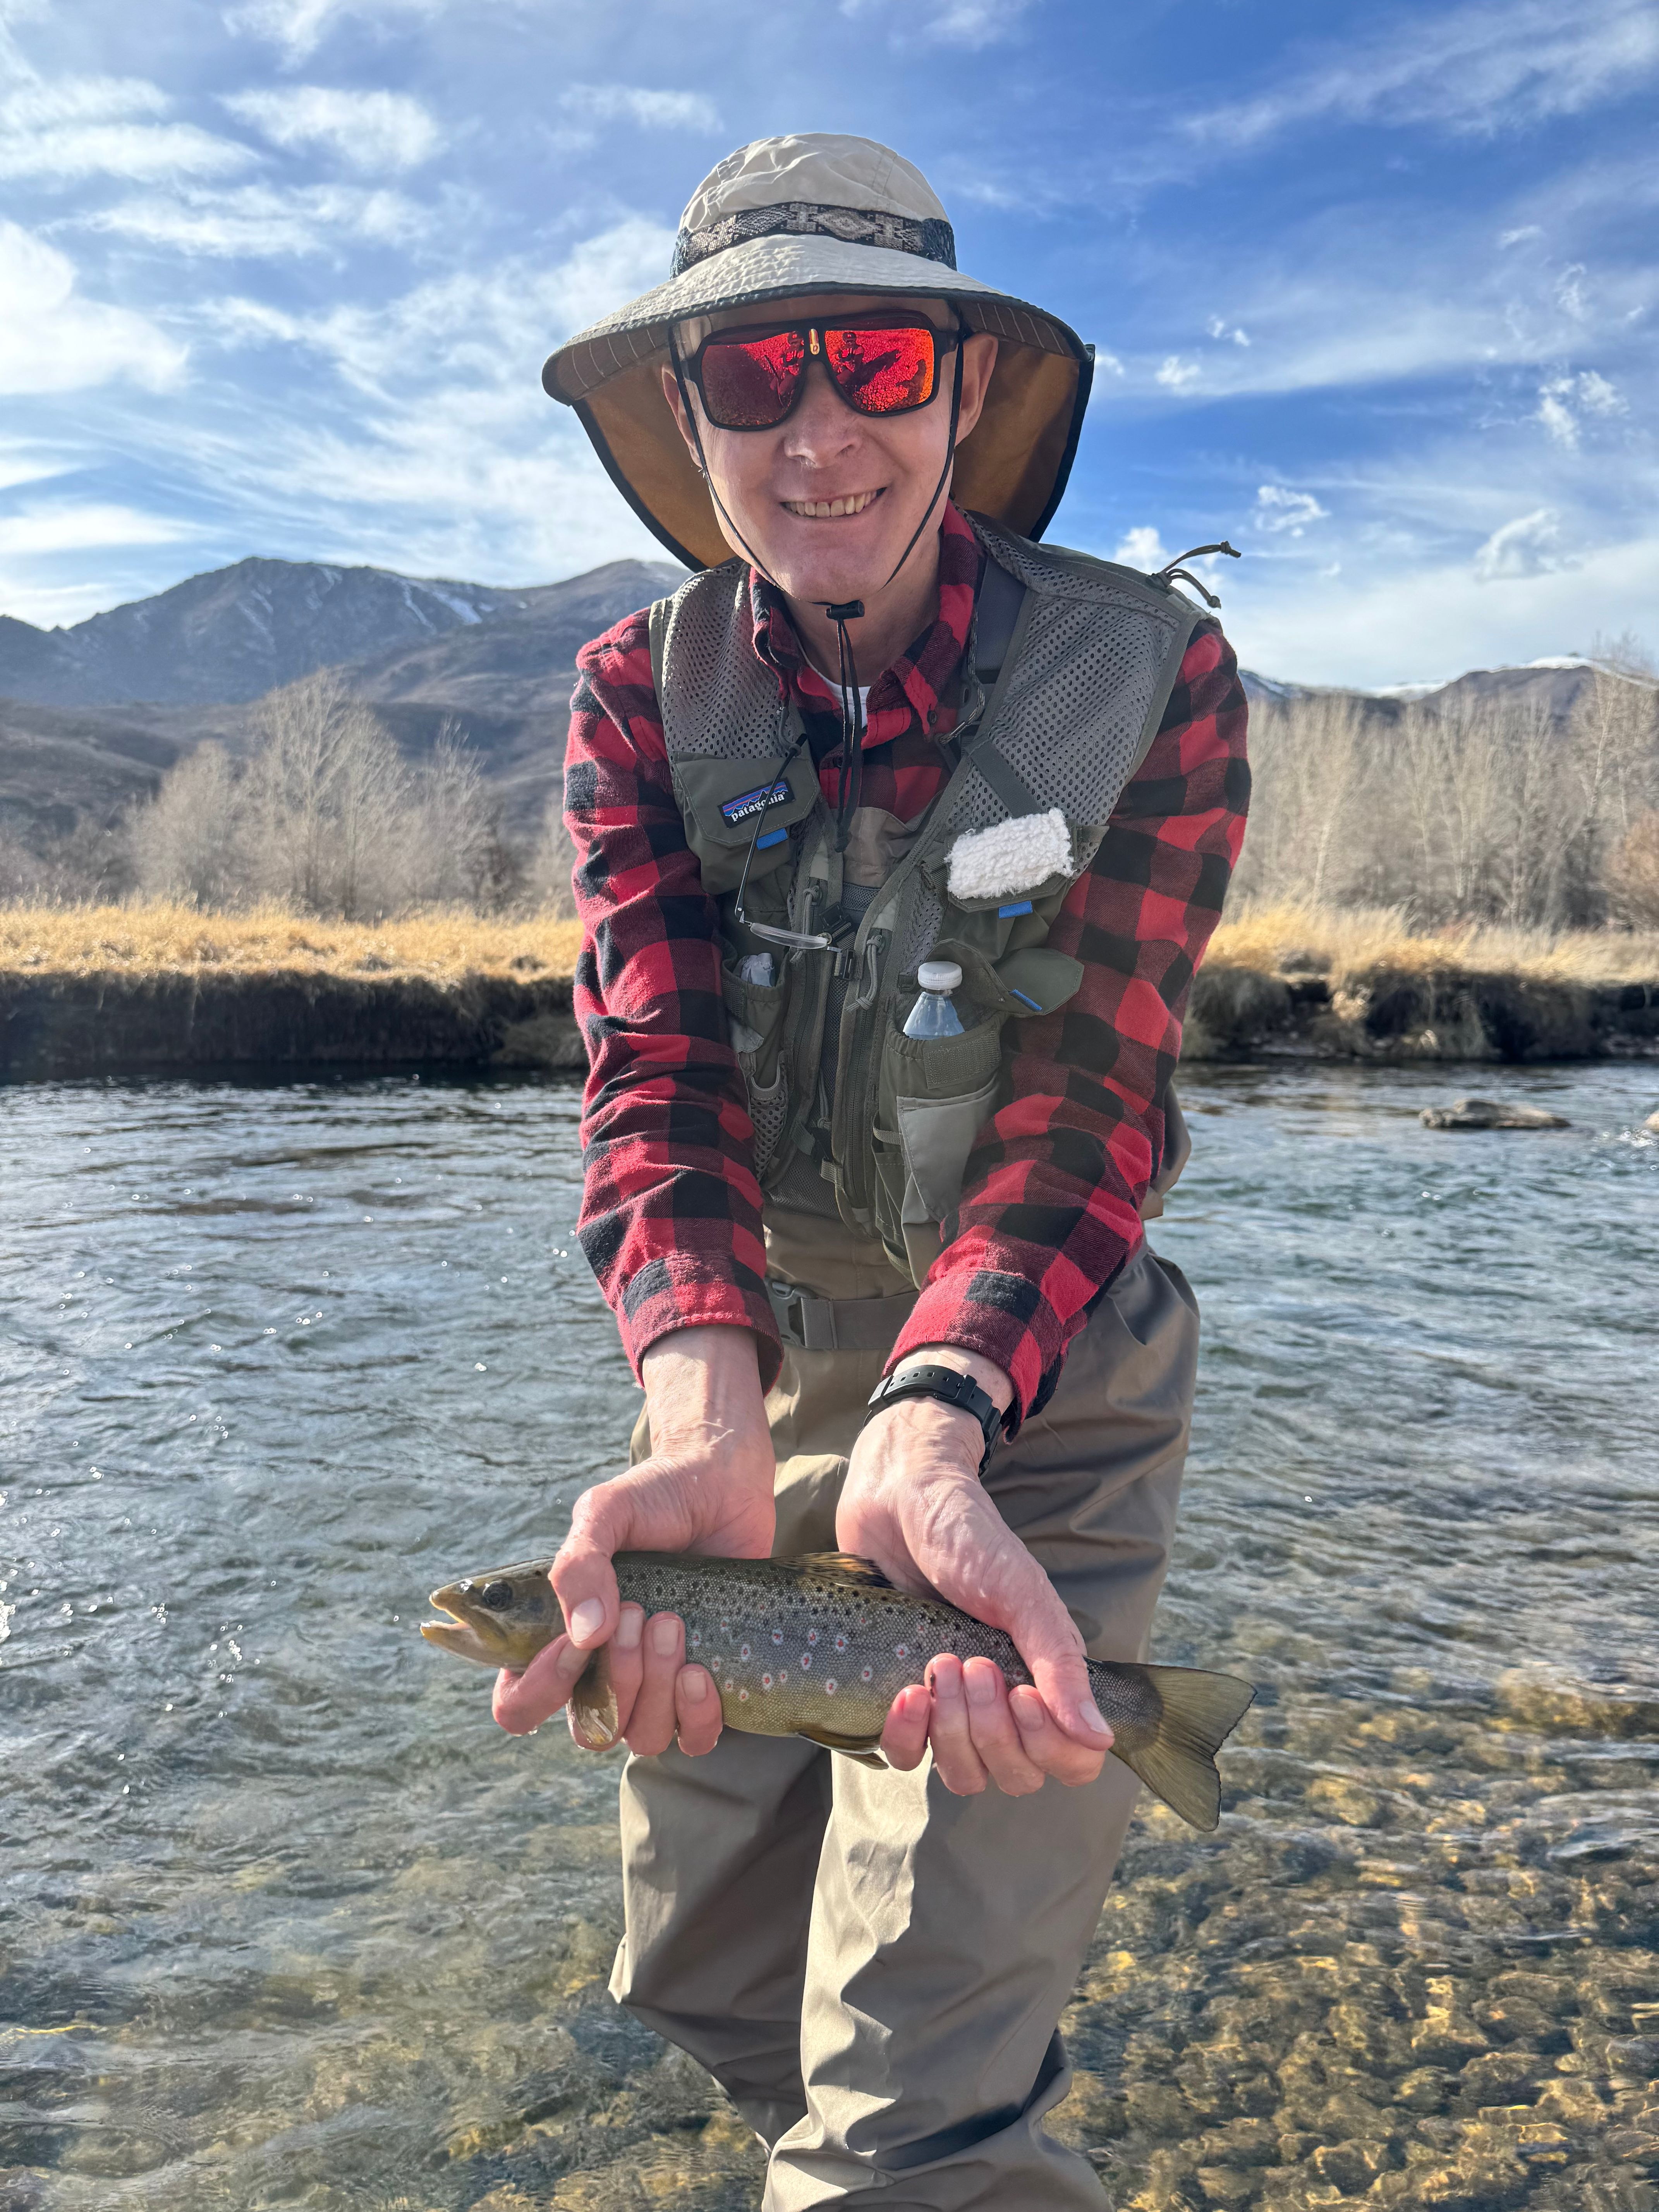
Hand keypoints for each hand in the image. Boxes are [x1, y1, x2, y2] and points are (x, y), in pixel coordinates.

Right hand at [492, 1327, 773, 1755]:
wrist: (721, 1484)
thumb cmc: (653, 1499)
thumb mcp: (604, 1514)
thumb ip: (579, 1565)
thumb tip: (585, 1636)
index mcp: (560, 1638)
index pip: (520, 1705)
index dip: (541, 1691)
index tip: (577, 1644)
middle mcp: (603, 1672)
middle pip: (591, 1728)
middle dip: (618, 1677)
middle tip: (641, 1612)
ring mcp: (656, 1684)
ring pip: (643, 1736)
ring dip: (657, 1688)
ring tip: (674, 1624)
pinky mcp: (705, 1687)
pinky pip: (695, 1739)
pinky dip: (698, 1715)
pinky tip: (702, 1671)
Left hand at [837, 1347, 1112, 1796]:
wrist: (897, 1501)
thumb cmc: (968, 1538)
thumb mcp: (1023, 1594)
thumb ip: (1061, 1665)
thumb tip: (1099, 1737)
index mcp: (1044, 1679)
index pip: (1072, 1761)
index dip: (1052, 1748)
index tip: (1024, 1696)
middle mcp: (1001, 1704)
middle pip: (1016, 1775)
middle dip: (993, 1729)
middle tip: (973, 1663)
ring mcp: (951, 1708)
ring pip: (964, 1774)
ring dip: (953, 1730)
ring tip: (941, 1665)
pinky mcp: (902, 1701)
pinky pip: (908, 1759)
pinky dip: (908, 1735)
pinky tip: (905, 1691)